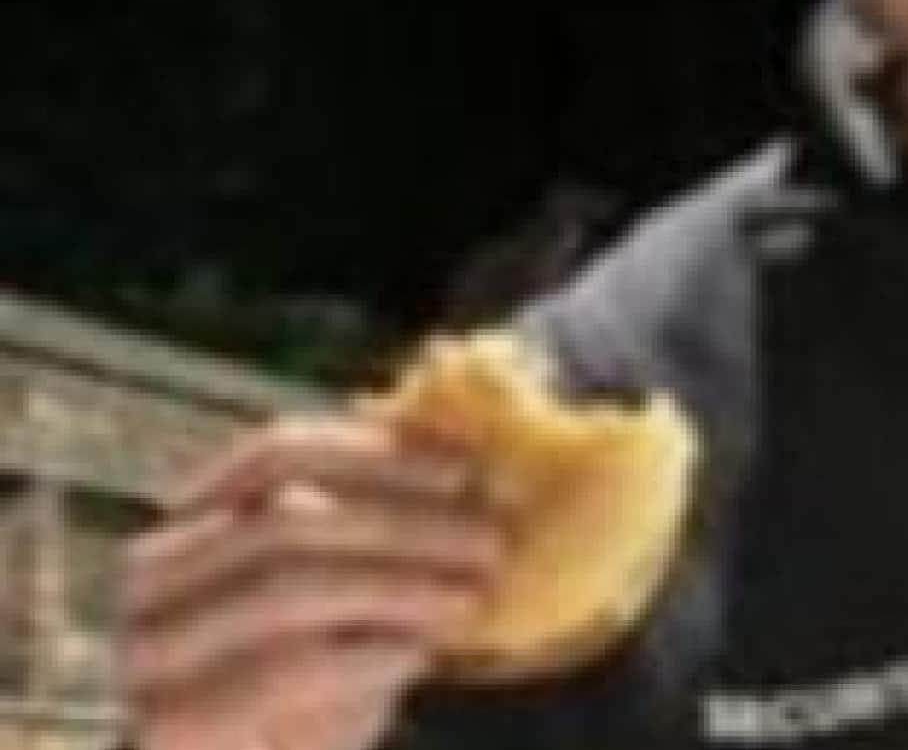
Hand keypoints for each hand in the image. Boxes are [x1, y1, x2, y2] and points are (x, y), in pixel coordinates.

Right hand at [119, 415, 506, 749]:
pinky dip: (366, 655)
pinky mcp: (172, 724)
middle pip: (285, 518)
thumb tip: (467, 465)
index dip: (375, 455)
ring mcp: (148, 653)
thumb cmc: (311, 686)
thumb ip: (379, 530)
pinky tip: (418, 653)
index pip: (274, 455)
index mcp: (190, 523)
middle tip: (489, 540)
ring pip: (285, 589)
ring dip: (398, 585)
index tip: (462, 471)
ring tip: (470, 595)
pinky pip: (283, 671)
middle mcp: (151, 579)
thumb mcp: (346, 596)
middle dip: (404, 524)